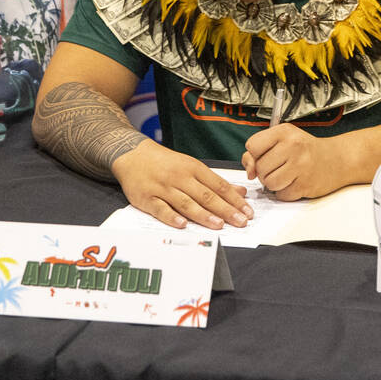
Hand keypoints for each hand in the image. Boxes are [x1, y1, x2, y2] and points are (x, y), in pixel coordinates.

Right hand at [112, 139, 252, 229]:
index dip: (234, 199)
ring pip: (186, 202)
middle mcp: (180, 177)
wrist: (132, 154)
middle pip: (206, 195)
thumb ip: (215, 181)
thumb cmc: (165, 163)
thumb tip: (240, 192)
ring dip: (203, 214)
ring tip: (219, 225)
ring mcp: (163, 188)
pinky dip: (171, 216)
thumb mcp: (192, 166)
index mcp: (193, 168)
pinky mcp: (147, 198)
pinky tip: (182, 224)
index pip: (218, 185)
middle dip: (225, 210)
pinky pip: (160, 209)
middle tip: (241, 221)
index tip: (248, 211)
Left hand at [241, 124, 345, 200]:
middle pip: (260, 167)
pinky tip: (294, 182)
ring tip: (286, 176)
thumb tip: (249, 170)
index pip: (253, 146)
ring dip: (274, 184)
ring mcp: (300, 166)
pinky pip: (281, 195)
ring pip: (268, 183)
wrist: (337, 159)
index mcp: (284, 132)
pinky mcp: (305, 185)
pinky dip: (285, 192)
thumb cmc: (306, 150)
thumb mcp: (283, 140)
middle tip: (278, 167)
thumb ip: (260, 150)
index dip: (254, 154)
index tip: (263, 156)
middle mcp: (293, 146)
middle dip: (265, 171)